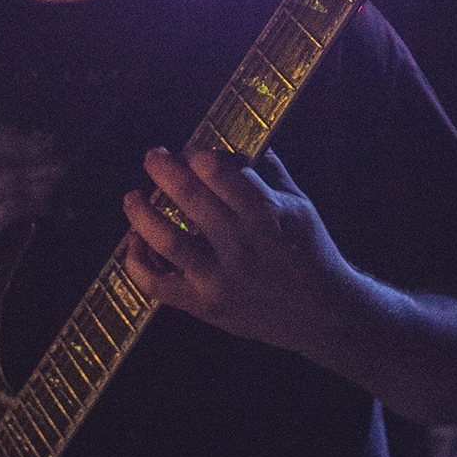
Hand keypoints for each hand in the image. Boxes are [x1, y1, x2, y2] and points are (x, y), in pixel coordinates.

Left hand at [121, 147, 355, 357]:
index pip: (220, 173)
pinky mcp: (205, 305)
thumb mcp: (301, 206)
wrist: (324, 315)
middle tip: (153, 157)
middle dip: (163, 170)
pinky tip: (135, 242)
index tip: (191, 152)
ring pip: (165, 239)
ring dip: (141, 212)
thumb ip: (270, 172)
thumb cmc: (311, 252)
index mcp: (267, 214)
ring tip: (133, 196)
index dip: (198, 156)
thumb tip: (240, 141)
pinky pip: (158, 284)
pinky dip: (138, 262)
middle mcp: (240, 244)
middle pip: (189, 197)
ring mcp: (219, 277)